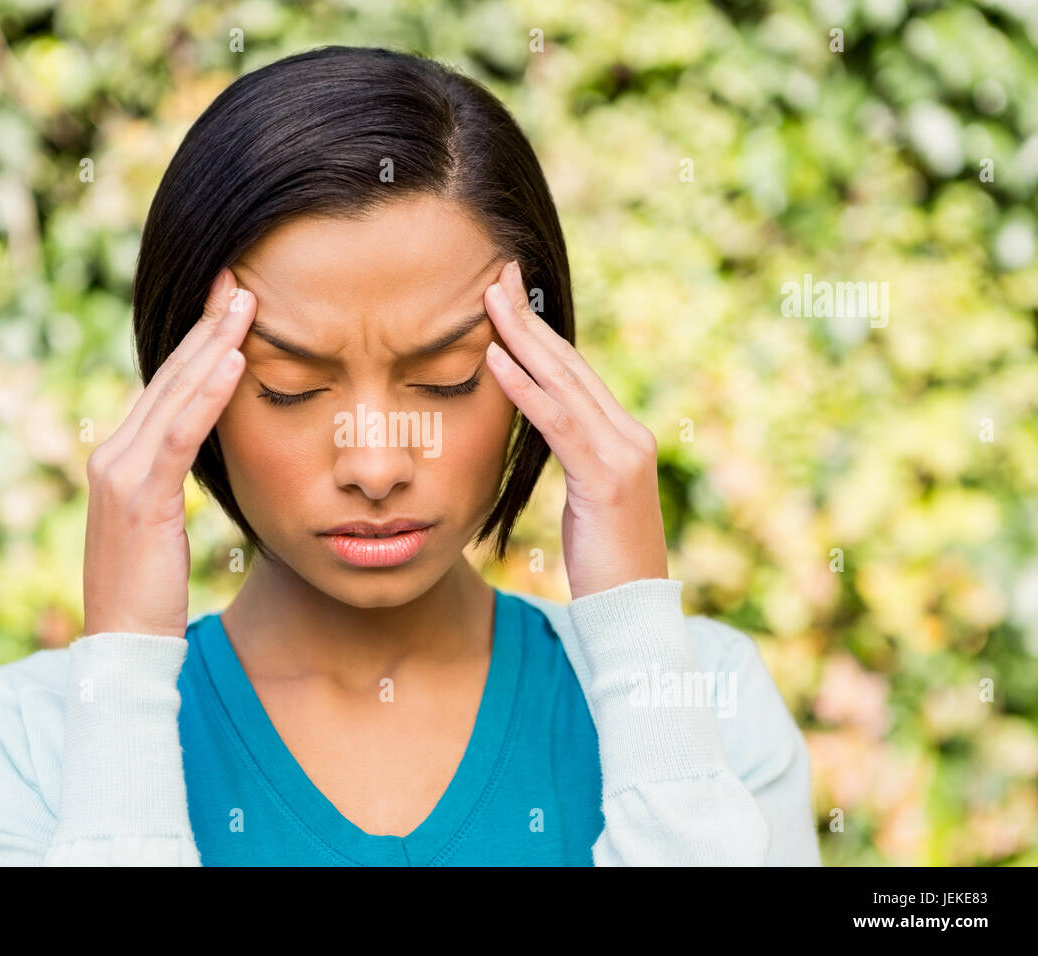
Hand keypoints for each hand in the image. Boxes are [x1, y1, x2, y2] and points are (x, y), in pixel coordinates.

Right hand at [81, 268, 253, 636]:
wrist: (122, 646)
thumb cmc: (149, 590)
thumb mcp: (160, 525)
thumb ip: (171, 480)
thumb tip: (202, 449)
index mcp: (120, 457)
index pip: (165, 387)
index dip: (198, 343)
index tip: (231, 305)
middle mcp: (112, 454)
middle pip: (169, 377)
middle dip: (208, 327)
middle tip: (241, 282)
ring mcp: (119, 472)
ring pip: (174, 394)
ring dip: (213, 346)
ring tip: (246, 304)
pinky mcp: (138, 495)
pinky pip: (179, 435)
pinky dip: (207, 396)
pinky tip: (235, 362)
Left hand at [482, 260, 667, 600]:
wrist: (635, 613)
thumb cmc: (606, 564)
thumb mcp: (589, 501)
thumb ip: (575, 458)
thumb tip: (548, 430)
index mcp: (623, 437)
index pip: (575, 372)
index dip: (541, 332)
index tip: (509, 297)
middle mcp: (629, 435)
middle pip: (570, 364)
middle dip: (529, 318)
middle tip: (496, 275)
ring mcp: (622, 454)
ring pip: (564, 384)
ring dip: (523, 339)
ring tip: (489, 302)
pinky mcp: (607, 479)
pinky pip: (558, 425)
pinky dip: (525, 390)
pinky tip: (496, 362)